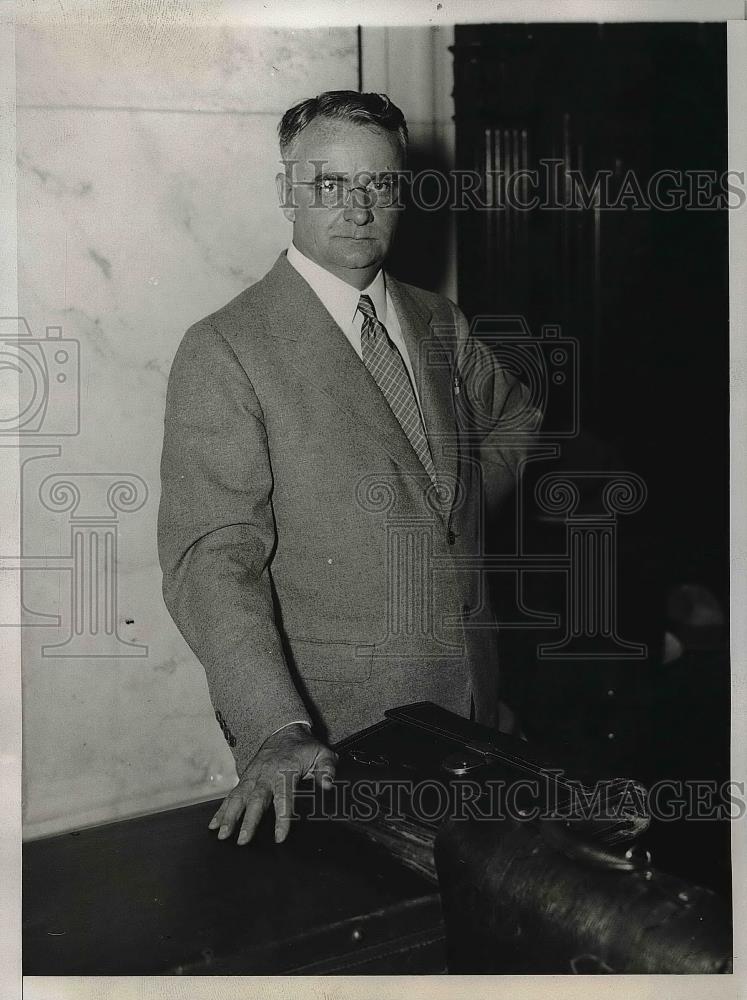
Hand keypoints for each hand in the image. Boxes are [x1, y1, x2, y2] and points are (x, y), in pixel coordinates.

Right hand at [208, 723, 336, 845]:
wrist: (284, 731)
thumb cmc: (304, 748)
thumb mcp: (322, 754)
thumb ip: (327, 769)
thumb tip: (328, 784)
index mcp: (285, 771)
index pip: (284, 797)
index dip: (282, 817)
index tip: (279, 836)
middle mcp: (266, 775)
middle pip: (256, 800)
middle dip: (248, 820)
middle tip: (242, 840)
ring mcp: (252, 777)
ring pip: (239, 797)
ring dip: (229, 816)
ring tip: (222, 835)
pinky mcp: (245, 779)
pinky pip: (231, 795)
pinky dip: (221, 810)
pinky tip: (214, 825)